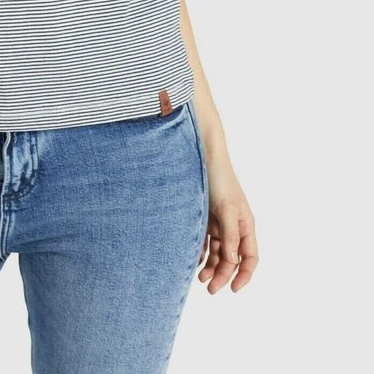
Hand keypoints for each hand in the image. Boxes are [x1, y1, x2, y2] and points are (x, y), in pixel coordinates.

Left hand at [198, 152, 258, 292]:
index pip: (250, 257)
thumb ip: (230, 236)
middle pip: (233, 258)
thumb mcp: (227, 209)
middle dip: (223, 275)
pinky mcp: (205, 218)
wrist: (202, 156)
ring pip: (219, 253)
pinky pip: (206, 242)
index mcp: (246, 224)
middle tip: (210, 289)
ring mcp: (220, 222)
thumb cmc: (219, 180)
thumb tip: (233, 262)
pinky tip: (195, 262)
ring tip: (200, 277)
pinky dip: (202, 254)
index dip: (244, 275)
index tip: (233, 289)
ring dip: (212, 267)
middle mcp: (234, 226)